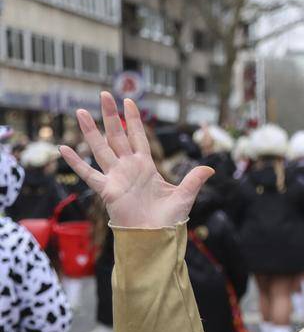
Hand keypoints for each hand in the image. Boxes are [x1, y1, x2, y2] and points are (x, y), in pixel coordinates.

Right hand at [59, 92, 213, 227]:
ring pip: (101, 149)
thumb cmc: (168, 219)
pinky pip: (89, 174)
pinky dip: (76, 162)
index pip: (138, 137)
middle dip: (111, 115)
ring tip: (81, 111)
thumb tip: (210, 168)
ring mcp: (116, 177)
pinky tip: (65, 148)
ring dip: (91, 131)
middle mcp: (129, 168)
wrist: (155, 237)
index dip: (133, 119)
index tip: (128, 101)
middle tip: (103, 94)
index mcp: (146, 166)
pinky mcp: (108, 190)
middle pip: (117, 135)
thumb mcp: (185, 195)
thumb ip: (194, 180)